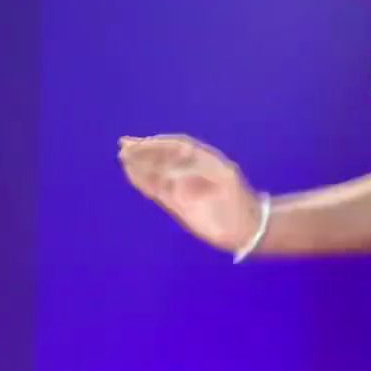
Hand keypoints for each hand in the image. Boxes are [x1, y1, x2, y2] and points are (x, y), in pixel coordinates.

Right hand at [118, 134, 263, 253]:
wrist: (246, 229)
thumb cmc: (238, 203)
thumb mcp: (223, 178)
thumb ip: (198, 169)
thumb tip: (175, 164)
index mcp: (204, 161)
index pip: (177, 147)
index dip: (159, 143)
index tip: (141, 141)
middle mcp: (191, 172)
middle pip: (164, 158)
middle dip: (144, 152)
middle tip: (124, 147)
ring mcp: (184, 188)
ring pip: (158, 173)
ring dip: (141, 165)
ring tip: (124, 158)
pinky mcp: (179, 204)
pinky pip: (158, 191)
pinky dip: (145, 183)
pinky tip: (134, 177)